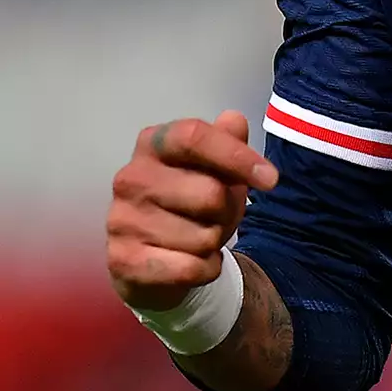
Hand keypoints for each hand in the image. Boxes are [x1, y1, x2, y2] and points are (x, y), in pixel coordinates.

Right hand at [107, 111, 277, 311]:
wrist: (154, 263)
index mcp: (153, 144)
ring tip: (198, 238)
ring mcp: (121, 220)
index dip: (237, 156)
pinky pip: (191, 268)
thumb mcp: (216, 169)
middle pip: (210, 193)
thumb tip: (234, 121)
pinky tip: (191, 263)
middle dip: (228, 210)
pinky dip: (206, 269)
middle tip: (217, 216)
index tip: (271, 179)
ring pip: (204, 236)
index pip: (195, 137)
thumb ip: (228, 142)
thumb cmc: (191, 204)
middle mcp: (131, 178)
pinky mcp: (123, 261)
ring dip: (215, 242)